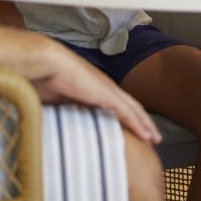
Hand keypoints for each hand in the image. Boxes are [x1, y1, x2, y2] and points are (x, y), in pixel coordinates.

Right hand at [33, 45, 161, 144]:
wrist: (47, 63)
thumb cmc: (46, 77)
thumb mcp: (59, 97)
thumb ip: (67, 107)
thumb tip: (66, 121)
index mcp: (95, 85)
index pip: (117, 102)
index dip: (128, 114)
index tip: (134, 126)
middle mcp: (105, 86)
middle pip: (131, 105)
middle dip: (143, 120)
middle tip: (152, 134)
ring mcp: (107, 89)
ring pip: (133, 109)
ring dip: (145, 124)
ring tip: (154, 138)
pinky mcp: (106, 94)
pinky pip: (126, 112)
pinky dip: (137, 124)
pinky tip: (145, 134)